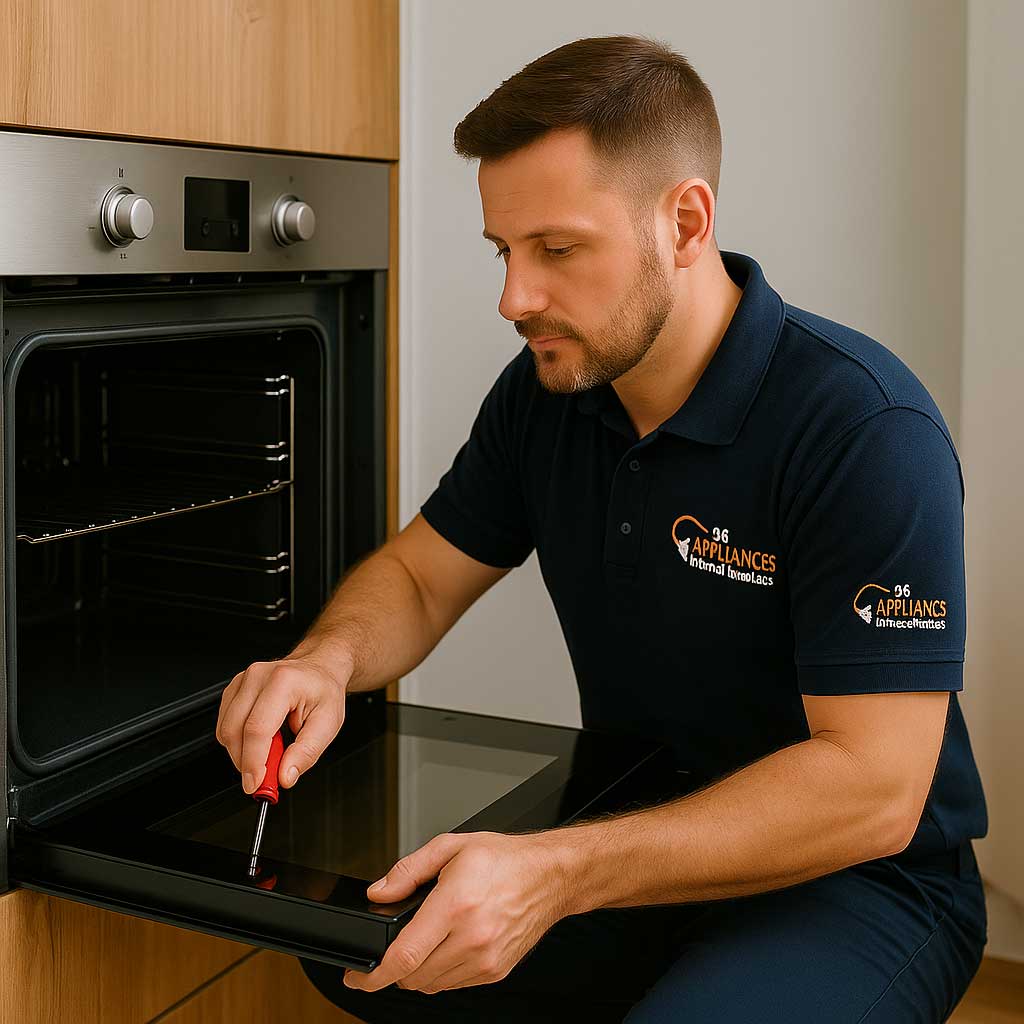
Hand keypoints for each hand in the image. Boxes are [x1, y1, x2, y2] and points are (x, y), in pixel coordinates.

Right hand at [215, 645, 352, 792]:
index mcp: (283, 681)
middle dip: (245, 762)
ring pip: (225, 729)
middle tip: (266, 777)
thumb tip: (285, 775)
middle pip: (234, 730)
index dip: (253, 762)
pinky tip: (260, 739)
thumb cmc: (323, 692)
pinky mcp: (233, 689)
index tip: (256, 784)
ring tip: (271, 750)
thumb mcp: (328, 724)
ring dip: (242, 752)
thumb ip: (306, 752)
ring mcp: (243, 681)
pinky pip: (224, 724)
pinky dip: (238, 741)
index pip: (257, 728)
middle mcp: (258, 677)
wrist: (318, 670)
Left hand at [342, 831, 567, 994]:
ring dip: (417, 972)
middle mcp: (472, 937)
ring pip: (431, 985)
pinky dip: (441, 973)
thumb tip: (379, 892)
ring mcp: (485, 959)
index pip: (404, 955)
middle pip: (413, 976)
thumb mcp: (451, 847)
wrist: (550, 876)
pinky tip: (447, 946)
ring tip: (426, 941)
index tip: (355, 977)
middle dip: (393, 969)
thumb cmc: (505, 859)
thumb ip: (409, 871)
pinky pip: (454, 985)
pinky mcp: (495, 971)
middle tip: (392, 949)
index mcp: (456, 905)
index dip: (373, 975)